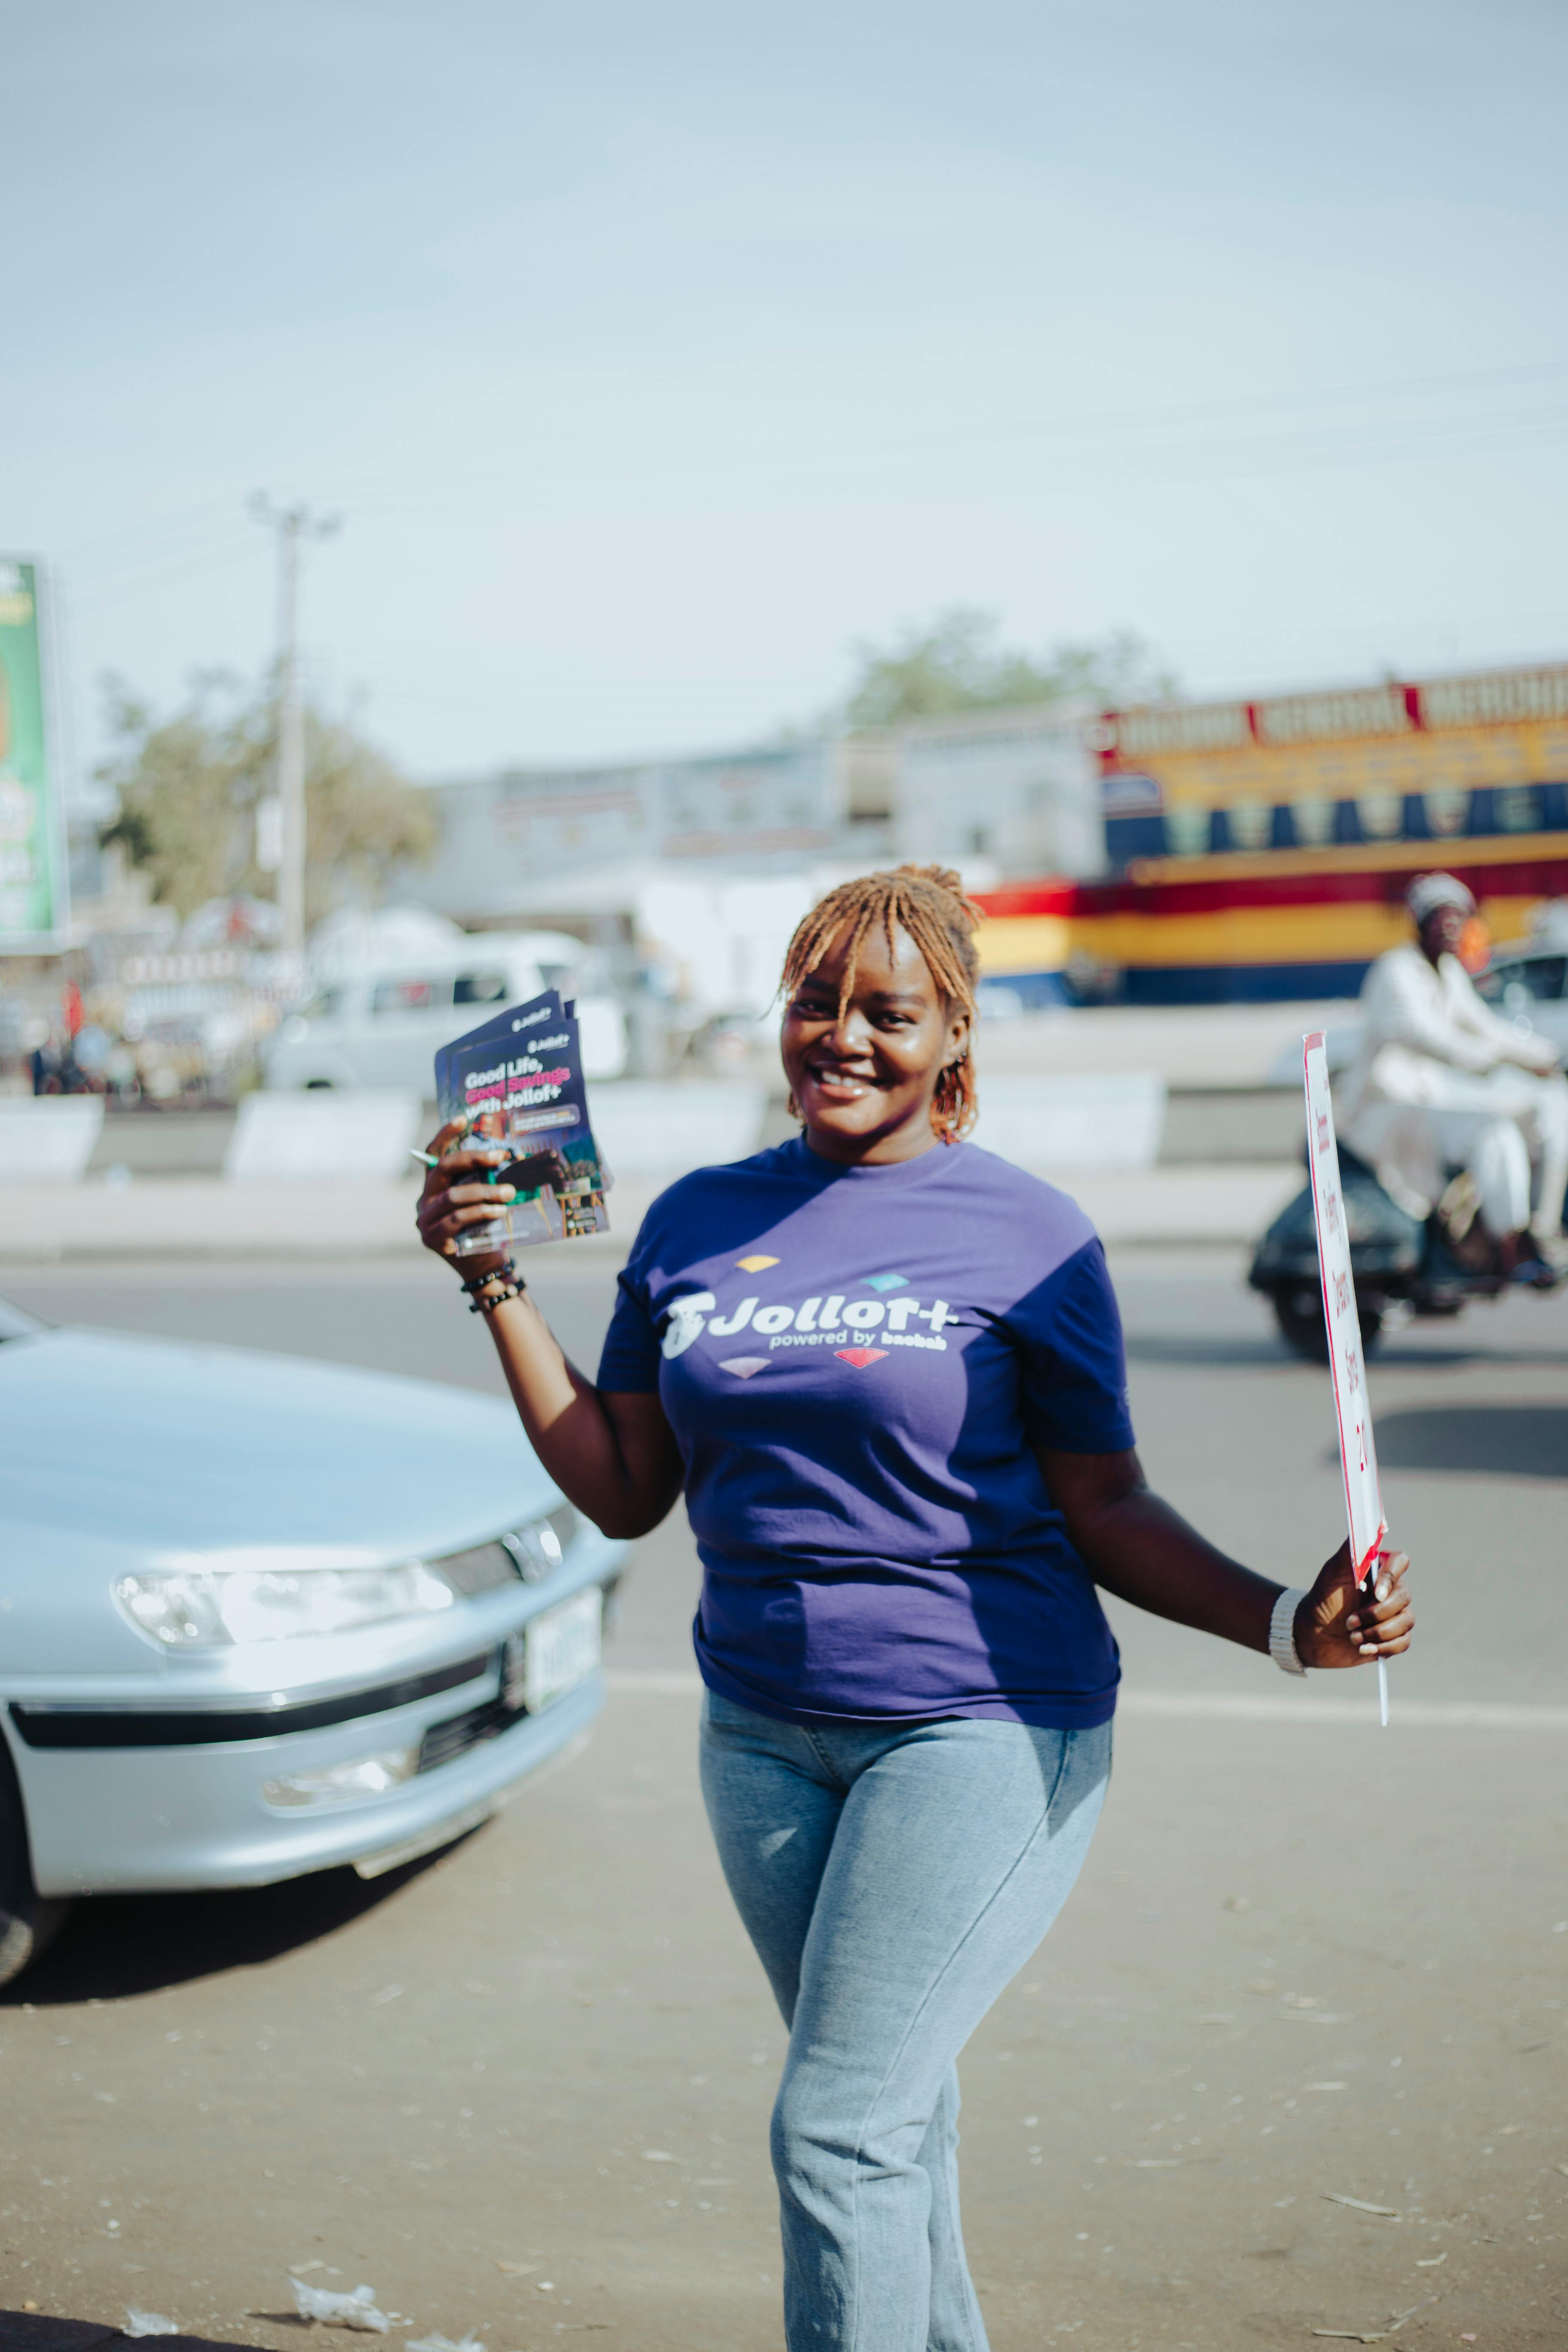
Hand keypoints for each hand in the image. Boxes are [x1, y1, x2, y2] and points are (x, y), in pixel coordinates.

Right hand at [415, 1120, 515, 1272]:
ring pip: (453, 1196)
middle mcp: (425, 1199)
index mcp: (435, 1186)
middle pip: (442, 1169)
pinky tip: (499, 1212)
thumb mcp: (484, 1198)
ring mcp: (425, 1219)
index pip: (435, 1154)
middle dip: (472, 1159)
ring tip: (508, 1192)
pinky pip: (457, 1220)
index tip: (463, 1119)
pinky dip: (481, 1213)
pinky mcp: (433, 1238)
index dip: (446, 1135)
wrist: (482, 1265)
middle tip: (500, 1157)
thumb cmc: (485, 1227)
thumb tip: (508, 1156)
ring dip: (484, 1192)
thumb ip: (485, 1179)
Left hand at [1293, 1541, 1412, 1669]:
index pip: (1401, 1561)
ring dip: (1376, 1633)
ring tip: (1352, 1637)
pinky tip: (1363, 1649)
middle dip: (1376, 1614)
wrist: (1314, 1633)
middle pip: (1404, 1597)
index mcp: (1378, 1570)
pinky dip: (1383, 1648)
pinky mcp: (1394, 1638)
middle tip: (1350, 1622)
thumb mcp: (1333, 1572)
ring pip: (1406, 1622)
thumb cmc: (1323, 1599)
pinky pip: (1404, 1642)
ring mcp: (1394, 1614)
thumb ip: (1350, 1551)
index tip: (1375, 1593)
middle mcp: (1391, 1590)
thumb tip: (1365, 1527)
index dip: (1392, 1577)